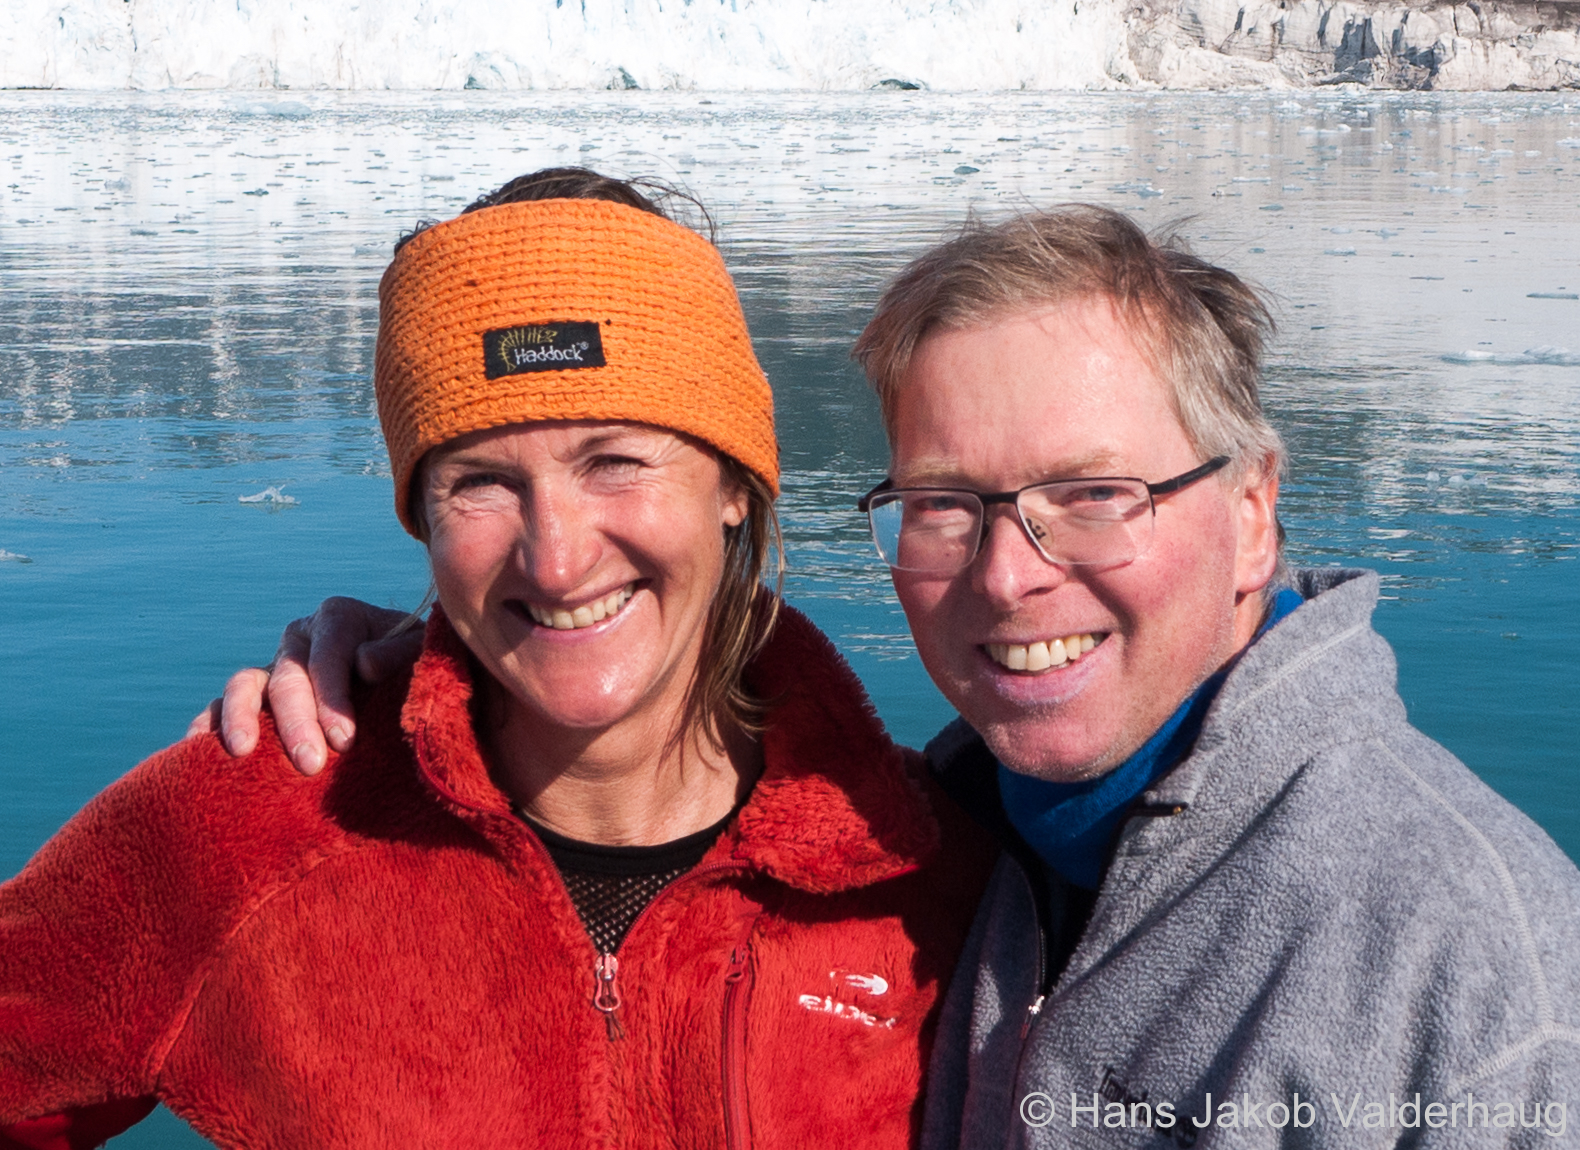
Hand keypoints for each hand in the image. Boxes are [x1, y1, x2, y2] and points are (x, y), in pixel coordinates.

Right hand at [186, 598, 423, 775]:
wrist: (402, 679)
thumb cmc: (414, 665)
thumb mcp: (420, 652)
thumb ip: (399, 652)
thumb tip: (364, 663)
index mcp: (339, 618)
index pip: (329, 654)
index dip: (333, 698)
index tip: (345, 741)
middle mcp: (300, 639)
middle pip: (288, 676)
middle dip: (297, 721)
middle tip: (310, 765)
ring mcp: (274, 666)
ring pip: (244, 684)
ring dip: (241, 718)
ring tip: (243, 753)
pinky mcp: (256, 696)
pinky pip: (221, 706)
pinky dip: (207, 725)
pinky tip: (196, 751)